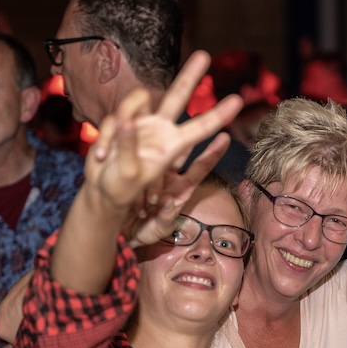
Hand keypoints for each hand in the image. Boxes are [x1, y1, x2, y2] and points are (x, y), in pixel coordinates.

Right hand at [86, 50, 242, 240]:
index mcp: (171, 147)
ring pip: (135, 102)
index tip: (237, 101)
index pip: (200, 128)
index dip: (218, 115)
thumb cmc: (121, 190)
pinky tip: (101, 158)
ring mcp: (141, 125)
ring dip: (120, 121)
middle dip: (190, 76)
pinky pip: (113, 119)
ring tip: (106, 154)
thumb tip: (126, 123)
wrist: (102, 192)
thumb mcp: (128, 175)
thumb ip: (128, 148)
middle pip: (177, 98)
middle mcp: (160, 132)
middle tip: (205, 55)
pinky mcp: (121, 124)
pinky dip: (104, 139)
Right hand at [123, 133, 230, 247]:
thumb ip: (166, 218)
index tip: (225, 137)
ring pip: (158, 152)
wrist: (121, 231)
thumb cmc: (145, 231)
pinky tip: (134, 142)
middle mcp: (168, 176)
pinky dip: (136, 152)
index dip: (212, 153)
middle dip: (185, 135)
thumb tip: (169, 202)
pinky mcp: (134, 170)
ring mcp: (151, 171)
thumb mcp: (159, 228)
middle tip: (193, 116)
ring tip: (152, 144)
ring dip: (156, 147)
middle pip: (179, 151)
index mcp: (180, 189)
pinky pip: (137, 158)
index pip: (199, 168)